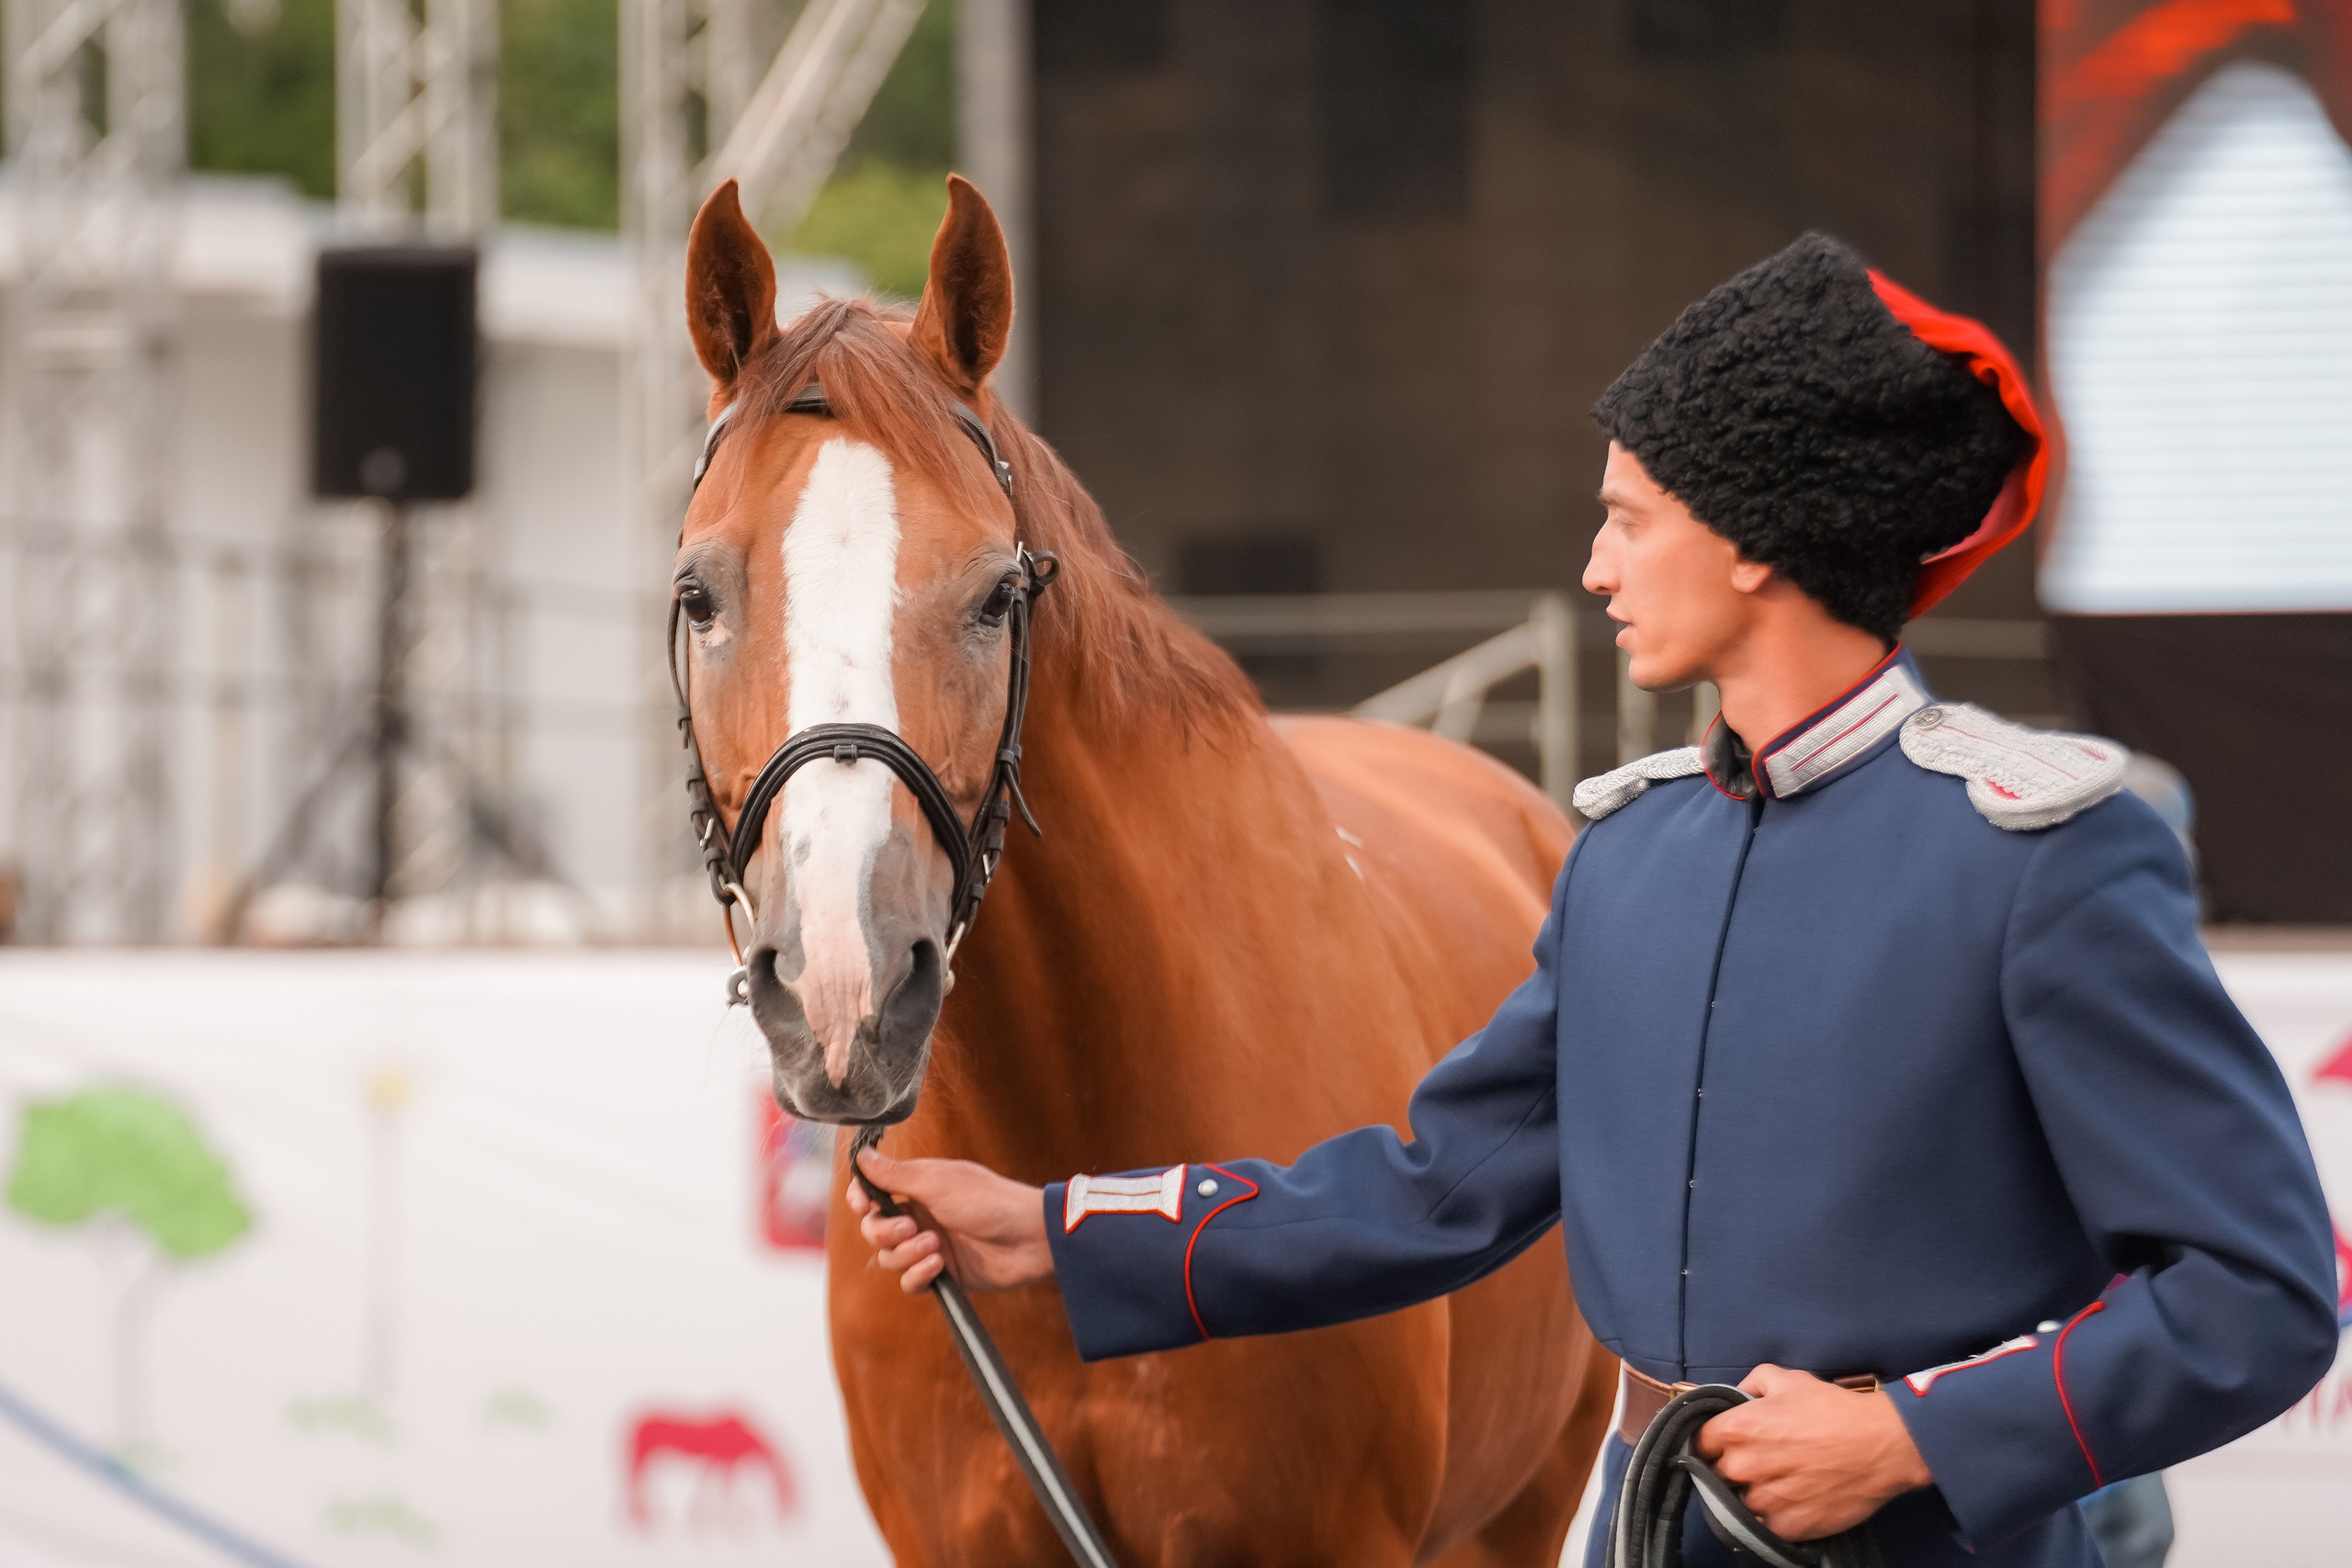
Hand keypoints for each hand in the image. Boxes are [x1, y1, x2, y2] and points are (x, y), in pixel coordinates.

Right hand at [847, 1146, 1053, 1294]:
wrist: (1029, 1236)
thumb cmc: (989, 1200)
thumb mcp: (937, 1182)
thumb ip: (895, 1174)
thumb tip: (861, 1155)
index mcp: (918, 1188)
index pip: (873, 1194)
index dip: (861, 1200)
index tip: (862, 1204)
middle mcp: (920, 1216)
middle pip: (875, 1230)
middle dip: (884, 1231)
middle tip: (910, 1228)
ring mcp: (930, 1246)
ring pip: (890, 1258)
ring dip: (906, 1253)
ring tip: (936, 1245)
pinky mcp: (943, 1274)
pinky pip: (911, 1282)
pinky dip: (918, 1274)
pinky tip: (938, 1265)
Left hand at [1692, 1365, 1932, 1541]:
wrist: (1881, 1445)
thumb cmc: (1834, 1409)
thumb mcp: (1788, 1379)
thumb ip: (1752, 1383)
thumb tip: (1737, 1395)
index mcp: (1737, 1428)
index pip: (1702, 1442)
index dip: (1714, 1442)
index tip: (1727, 1443)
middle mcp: (1745, 1466)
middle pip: (1719, 1473)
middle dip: (1734, 1467)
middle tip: (1761, 1460)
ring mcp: (1766, 1499)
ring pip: (1742, 1501)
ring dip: (1755, 1493)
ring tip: (1781, 1480)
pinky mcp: (1789, 1526)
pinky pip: (1766, 1525)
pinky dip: (1775, 1516)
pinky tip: (1792, 1500)